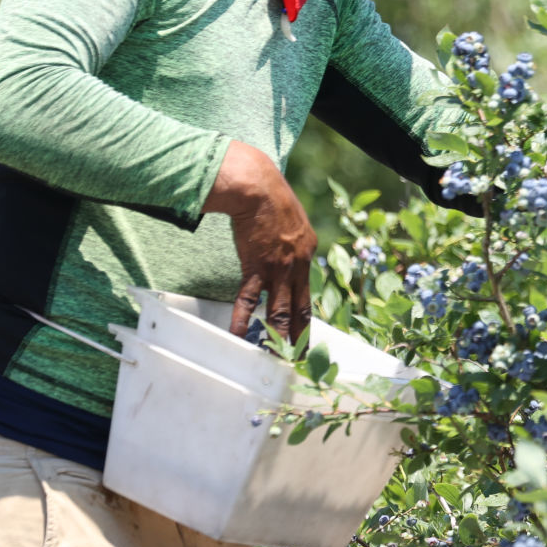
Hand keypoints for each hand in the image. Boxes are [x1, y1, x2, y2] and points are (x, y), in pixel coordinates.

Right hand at [204, 141, 315, 342]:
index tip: (306, 338)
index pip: (307, 294)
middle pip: (299, 310)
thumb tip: (287, 255)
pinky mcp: (257, 267)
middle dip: (299, 337)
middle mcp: (298, 265)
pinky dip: (244, 319)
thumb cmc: (272, 199)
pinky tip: (239, 336)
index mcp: (307, 254)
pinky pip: (250, 300)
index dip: (306, 319)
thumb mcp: (293, 222)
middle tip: (298, 359)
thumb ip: (292, 243)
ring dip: (277, 336)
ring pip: (279, 311)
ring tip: (275, 357)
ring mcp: (278, 268)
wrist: (258, 187)